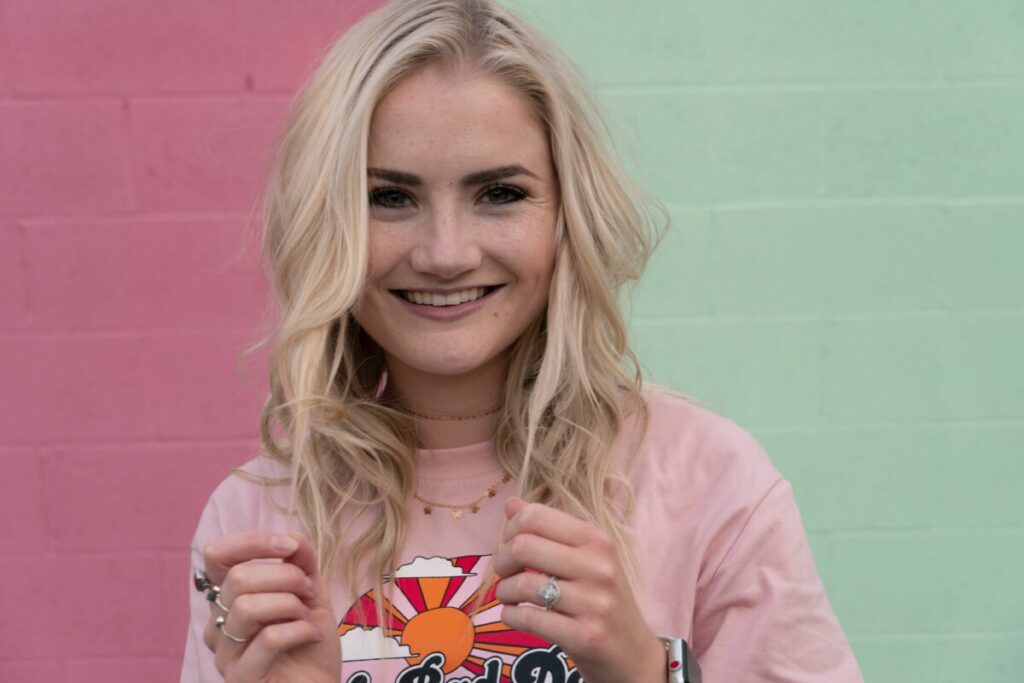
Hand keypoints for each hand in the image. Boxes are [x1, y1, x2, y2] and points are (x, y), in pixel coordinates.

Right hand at [201, 532, 339, 682]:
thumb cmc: (309, 644)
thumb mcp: (311, 594)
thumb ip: (301, 563)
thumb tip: (291, 536)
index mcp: (231, 598)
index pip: (217, 556)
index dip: (250, 542)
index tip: (287, 546)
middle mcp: (219, 623)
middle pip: (238, 578)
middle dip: (286, 577)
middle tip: (309, 592)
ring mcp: (225, 653)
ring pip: (246, 607)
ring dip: (291, 604)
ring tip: (308, 617)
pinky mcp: (240, 677)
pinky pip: (268, 639)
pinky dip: (299, 631)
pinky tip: (312, 637)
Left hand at [493, 498, 665, 682]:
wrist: (633, 653)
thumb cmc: (603, 600)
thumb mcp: (586, 559)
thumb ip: (549, 530)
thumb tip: (511, 503)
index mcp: (597, 541)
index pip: (536, 516)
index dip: (510, 528)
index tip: (510, 544)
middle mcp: (599, 567)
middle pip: (523, 546)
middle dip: (502, 561)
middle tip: (504, 573)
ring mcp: (595, 603)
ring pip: (523, 584)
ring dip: (504, 591)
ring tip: (508, 596)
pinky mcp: (585, 636)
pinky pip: (529, 618)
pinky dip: (510, 616)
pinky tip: (513, 615)